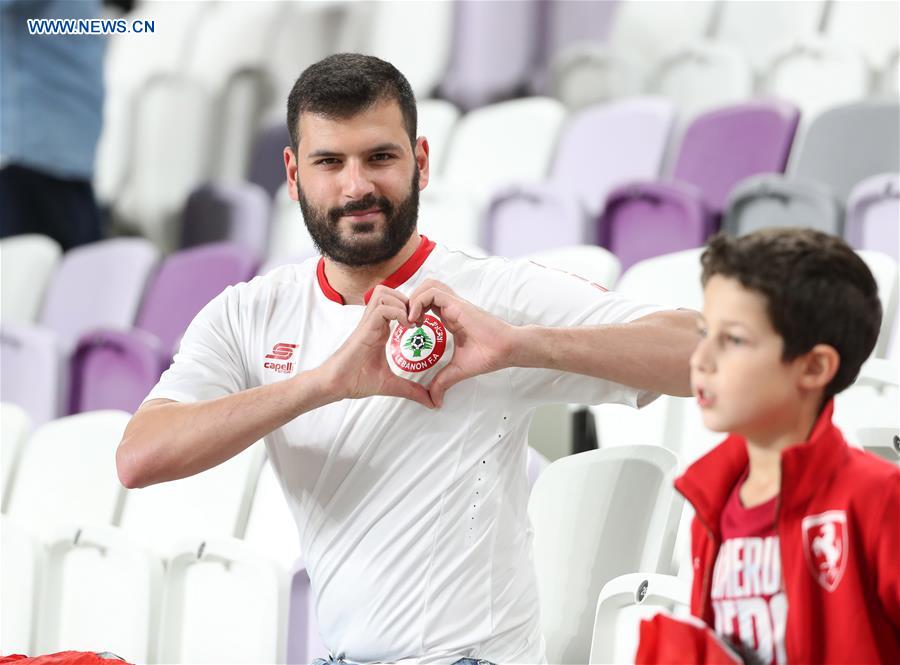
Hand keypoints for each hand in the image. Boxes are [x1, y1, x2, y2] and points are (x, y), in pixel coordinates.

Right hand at [319, 285, 434, 408]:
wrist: (335, 384)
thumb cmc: (356, 380)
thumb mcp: (391, 384)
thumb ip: (411, 390)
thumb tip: (431, 402)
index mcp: (380, 329)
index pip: (394, 302)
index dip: (411, 308)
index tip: (422, 325)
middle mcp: (374, 322)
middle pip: (388, 291)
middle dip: (408, 300)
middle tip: (419, 321)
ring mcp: (368, 323)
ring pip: (384, 293)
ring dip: (402, 304)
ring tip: (412, 323)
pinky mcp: (365, 328)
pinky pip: (382, 307)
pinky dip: (397, 313)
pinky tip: (405, 328)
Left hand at [408, 279, 516, 406]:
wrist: (506, 349)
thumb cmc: (488, 356)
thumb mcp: (458, 370)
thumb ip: (443, 381)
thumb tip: (434, 401)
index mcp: (450, 318)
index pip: (427, 303)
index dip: (414, 311)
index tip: (408, 330)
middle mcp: (451, 308)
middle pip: (425, 288)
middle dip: (411, 301)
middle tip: (406, 321)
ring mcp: (454, 304)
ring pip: (428, 285)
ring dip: (414, 299)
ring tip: (410, 319)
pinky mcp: (457, 304)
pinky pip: (433, 292)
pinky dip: (419, 302)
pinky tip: (416, 320)